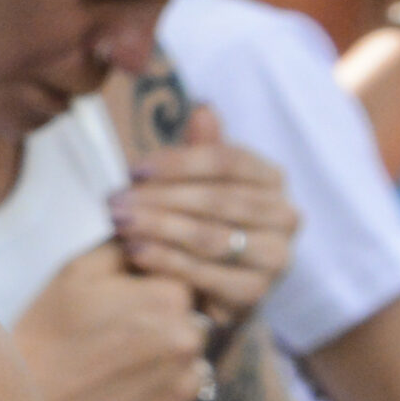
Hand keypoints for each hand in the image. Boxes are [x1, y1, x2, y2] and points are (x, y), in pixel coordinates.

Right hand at [12, 242, 210, 400]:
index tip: (122, 305)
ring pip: (192, 365)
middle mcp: (189, 342)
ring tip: (120, 368)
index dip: (153, 289)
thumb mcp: (78, 269)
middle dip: (166, 325)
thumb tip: (155, 230)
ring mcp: (185, 389)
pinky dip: (158, 400)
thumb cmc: (48, 329)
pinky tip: (121, 395)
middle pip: (195, 322)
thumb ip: (127, 242)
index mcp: (172, 297)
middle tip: (119, 337)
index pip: (185, 281)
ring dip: (168, 364)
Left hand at [110, 105, 297, 334]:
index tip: (133, 169)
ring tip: (120, 223)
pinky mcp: (256, 292)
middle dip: (160, 199)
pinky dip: (167, 261)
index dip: (178, 162)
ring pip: (212, 237)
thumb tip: (203, 107)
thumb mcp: (200, 183)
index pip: (228, 161)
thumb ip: (202, 149)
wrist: (214, 287)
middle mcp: (284, 215)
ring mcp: (275, 257)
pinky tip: (135, 251)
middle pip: (218, 200)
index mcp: (271, 179)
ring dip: (159, 228)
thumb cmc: (204, 223)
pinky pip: (207, 274)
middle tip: (115, 200)